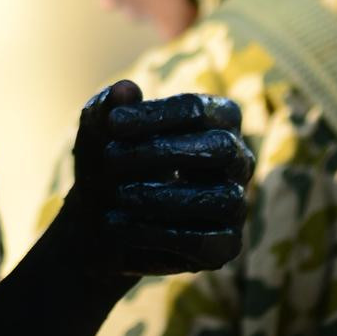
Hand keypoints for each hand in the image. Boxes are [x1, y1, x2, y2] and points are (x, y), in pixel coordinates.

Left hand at [66, 81, 252, 276]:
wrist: (101, 221)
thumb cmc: (110, 162)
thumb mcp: (99, 131)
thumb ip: (109, 107)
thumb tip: (125, 89)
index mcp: (216, 120)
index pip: (199, 110)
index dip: (156, 115)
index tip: (113, 124)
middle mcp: (237, 160)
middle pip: (221, 149)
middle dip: (164, 152)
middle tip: (112, 158)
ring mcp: (235, 204)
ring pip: (220, 198)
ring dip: (162, 197)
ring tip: (118, 195)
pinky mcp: (225, 246)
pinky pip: (204, 241)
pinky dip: (158, 233)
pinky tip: (120, 225)